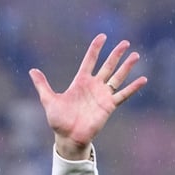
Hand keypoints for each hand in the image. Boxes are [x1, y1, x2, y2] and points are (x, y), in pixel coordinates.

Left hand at [29, 33, 147, 160]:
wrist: (68, 137)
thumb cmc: (58, 120)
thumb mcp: (48, 100)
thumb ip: (42, 85)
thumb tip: (32, 70)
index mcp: (80, 82)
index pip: (89, 61)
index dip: (95, 49)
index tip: (102, 36)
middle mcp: (93, 86)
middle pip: (107, 66)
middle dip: (116, 54)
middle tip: (125, 42)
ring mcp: (102, 95)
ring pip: (117, 77)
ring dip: (126, 67)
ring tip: (135, 55)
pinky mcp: (109, 106)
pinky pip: (123, 95)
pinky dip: (133, 88)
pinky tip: (143, 79)